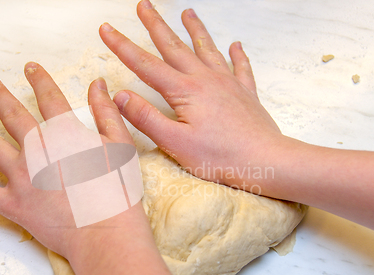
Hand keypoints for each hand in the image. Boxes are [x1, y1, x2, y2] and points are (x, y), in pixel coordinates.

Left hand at [0, 62, 139, 258]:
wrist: (105, 232)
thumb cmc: (117, 191)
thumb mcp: (120, 145)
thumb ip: (107, 112)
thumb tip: (99, 85)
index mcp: (64, 133)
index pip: (48, 97)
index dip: (39, 79)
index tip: (30, 67)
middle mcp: (36, 149)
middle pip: (12, 115)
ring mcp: (21, 177)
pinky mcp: (13, 204)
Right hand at [100, 0, 283, 192]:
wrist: (266, 161)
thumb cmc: (221, 157)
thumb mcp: (175, 142)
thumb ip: (146, 117)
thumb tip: (120, 95)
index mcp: (185, 91)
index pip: (145, 64)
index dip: (122, 46)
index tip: (107, 29)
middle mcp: (206, 80)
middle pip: (174, 46)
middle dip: (156, 24)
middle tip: (144, 5)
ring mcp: (228, 84)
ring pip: (207, 49)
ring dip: (195, 29)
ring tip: (187, 11)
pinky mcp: (245, 94)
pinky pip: (240, 67)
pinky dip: (237, 54)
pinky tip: (236, 45)